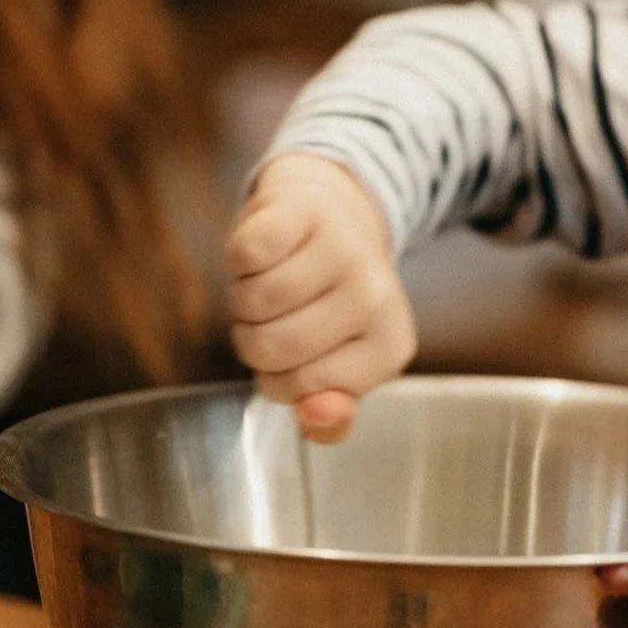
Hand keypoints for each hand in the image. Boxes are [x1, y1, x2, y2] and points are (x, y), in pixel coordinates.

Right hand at [224, 153, 414, 443]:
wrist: (330, 216)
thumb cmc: (326, 303)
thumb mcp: (337, 369)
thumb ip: (328, 417)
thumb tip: (313, 414)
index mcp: (388, 348)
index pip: (299, 389)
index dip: (277, 378)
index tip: (295, 353)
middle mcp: (376, 298)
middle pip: (270, 347)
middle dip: (253, 338)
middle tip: (275, 316)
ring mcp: (344, 250)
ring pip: (252, 302)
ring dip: (243, 298)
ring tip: (269, 282)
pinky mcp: (307, 210)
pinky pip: (244, 255)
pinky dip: (239, 259)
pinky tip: (264, 252)